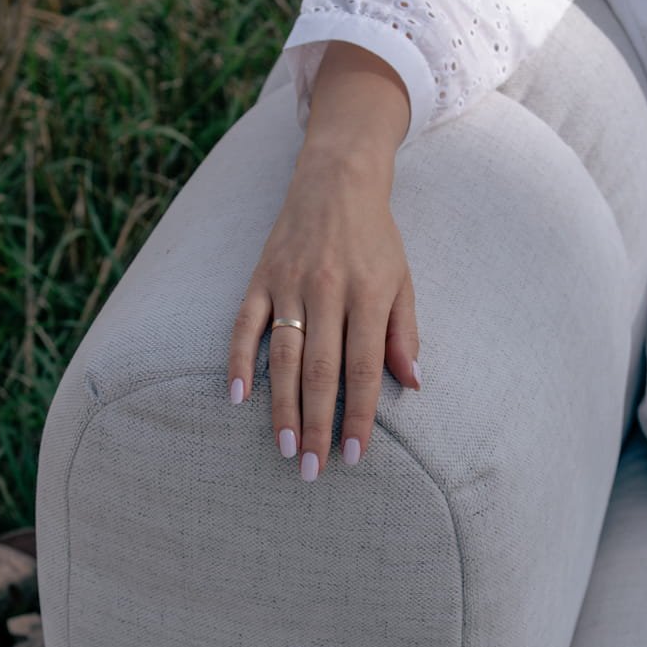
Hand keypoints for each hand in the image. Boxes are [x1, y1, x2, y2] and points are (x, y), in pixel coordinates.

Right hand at [227, 146, 422, 481]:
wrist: (337, 177)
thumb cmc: (375, 238)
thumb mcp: (402, 281)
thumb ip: (404, 333)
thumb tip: (411, 384)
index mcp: (367, 294)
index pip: (362, 369)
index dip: (359, 416)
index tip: (356, 456)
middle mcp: (327, 290)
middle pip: (320, 371)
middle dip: (316, 424)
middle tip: (312, 468)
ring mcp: (289, 283)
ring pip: (282, 355)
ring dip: (281, 406)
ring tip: (283, 447)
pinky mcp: (260, 276)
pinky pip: (243, 324)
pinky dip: (237, 360)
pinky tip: (235, 396)